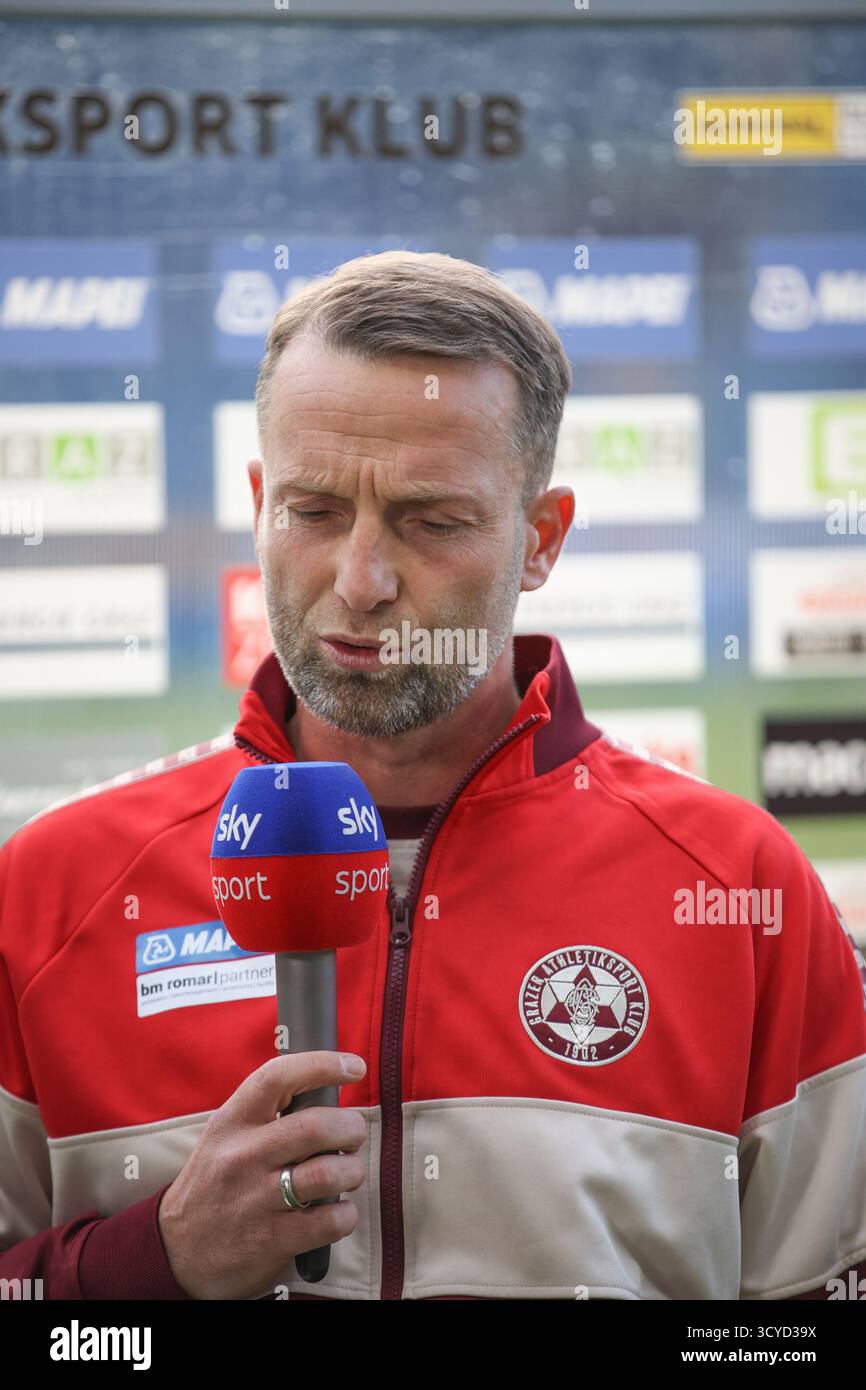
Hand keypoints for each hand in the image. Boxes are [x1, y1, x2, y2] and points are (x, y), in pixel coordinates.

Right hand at [158, 1051, 367, 1298]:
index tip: (353, 1066)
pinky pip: (330, 1221)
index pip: (278, 1077)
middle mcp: (242, 1156)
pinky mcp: (271, 1240)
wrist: (176, 1252)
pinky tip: (336, 1211)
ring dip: (352, 1171)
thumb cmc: (214, 1184)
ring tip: (347, 1173)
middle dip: (351, 1128)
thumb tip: (327, 1089)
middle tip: (352, 1135)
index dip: (322, 1064)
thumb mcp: (225, 1136)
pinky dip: (345, 1214)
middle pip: (316, 1126)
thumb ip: (266, 1113)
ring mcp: (256, 1200)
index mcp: (232, 1122)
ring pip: (329, 1173)